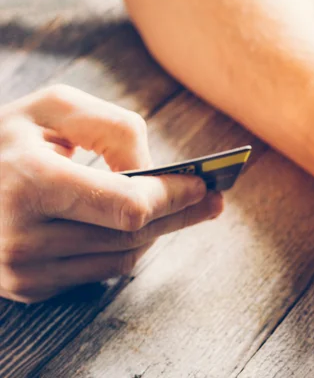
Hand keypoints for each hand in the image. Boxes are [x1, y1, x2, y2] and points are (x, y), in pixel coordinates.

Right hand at [0, 85, 222, 302]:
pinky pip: (99, 270)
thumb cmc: (5, 139)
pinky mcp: (27, 286)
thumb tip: (152, 172)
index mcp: (30, 182)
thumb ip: (111, 128)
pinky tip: (138, 227)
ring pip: (122, 257)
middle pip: (132, 235)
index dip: (172, 196)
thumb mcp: (53, 108)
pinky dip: (125, 246)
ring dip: (157, 232)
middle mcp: (24, 235)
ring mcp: (23, 269)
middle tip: (212, 201)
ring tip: (182, 210)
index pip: (127, 205)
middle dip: (179, 215)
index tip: (204, 186)